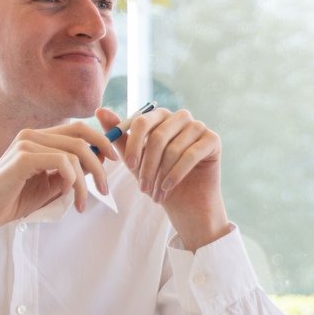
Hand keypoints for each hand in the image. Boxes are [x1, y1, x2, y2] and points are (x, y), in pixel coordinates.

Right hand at [0, 121, 118, 273]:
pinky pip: (62, 163)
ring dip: (85, 181)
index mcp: (38, 137)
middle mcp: (32, 134)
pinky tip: (66, 195)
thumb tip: (99, 161)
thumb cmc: (15, 200)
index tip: (115, 159)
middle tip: (106, 188)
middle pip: (81, 137)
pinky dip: (71, 180)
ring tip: (81, 203)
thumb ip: (71, 171)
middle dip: (100, 163)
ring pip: (75, 153)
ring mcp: (26, 143)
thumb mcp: (51, 184)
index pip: (78, 129)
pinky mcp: (22, 157)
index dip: (101, 140)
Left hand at [118, 106, 228, 248]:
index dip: (134, 144)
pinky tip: (168, 187)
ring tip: (155, 193)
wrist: (186, 205)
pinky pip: (191, 155)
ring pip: (173, 148)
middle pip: (158, 135)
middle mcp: (181, 117)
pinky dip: (176, 174)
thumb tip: (100, 110)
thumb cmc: (159, 180)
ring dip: (161, 174)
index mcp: (161, 117)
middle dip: (147, 164)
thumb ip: (120, 137)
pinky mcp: (213, 140)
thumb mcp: (135, 160)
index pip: (142, 120)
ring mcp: (199, 127)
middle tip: (142, 187)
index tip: (129, 167)